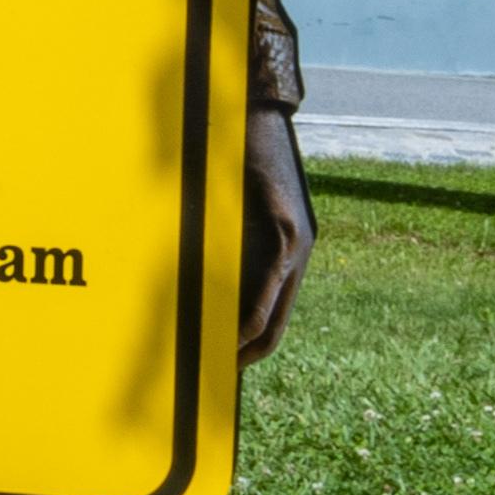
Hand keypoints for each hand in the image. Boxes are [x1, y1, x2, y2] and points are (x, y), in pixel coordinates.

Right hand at [238, 102, 313, 363]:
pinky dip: (254, 314)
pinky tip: (234, 335)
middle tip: (219, 377)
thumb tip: (195, 277)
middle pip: (277, 325)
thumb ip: (225, 245)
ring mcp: (298, 245)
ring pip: (276, 313)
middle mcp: (299, 255)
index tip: (223, 365)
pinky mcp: (289, 231)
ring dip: (249, 345)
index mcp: (287, 253)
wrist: (257, 117)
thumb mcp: (233, 213)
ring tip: (223, 366)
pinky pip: (272, 286)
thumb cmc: (237, 160)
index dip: (250, 346)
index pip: (273, 316)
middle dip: (249, 356)